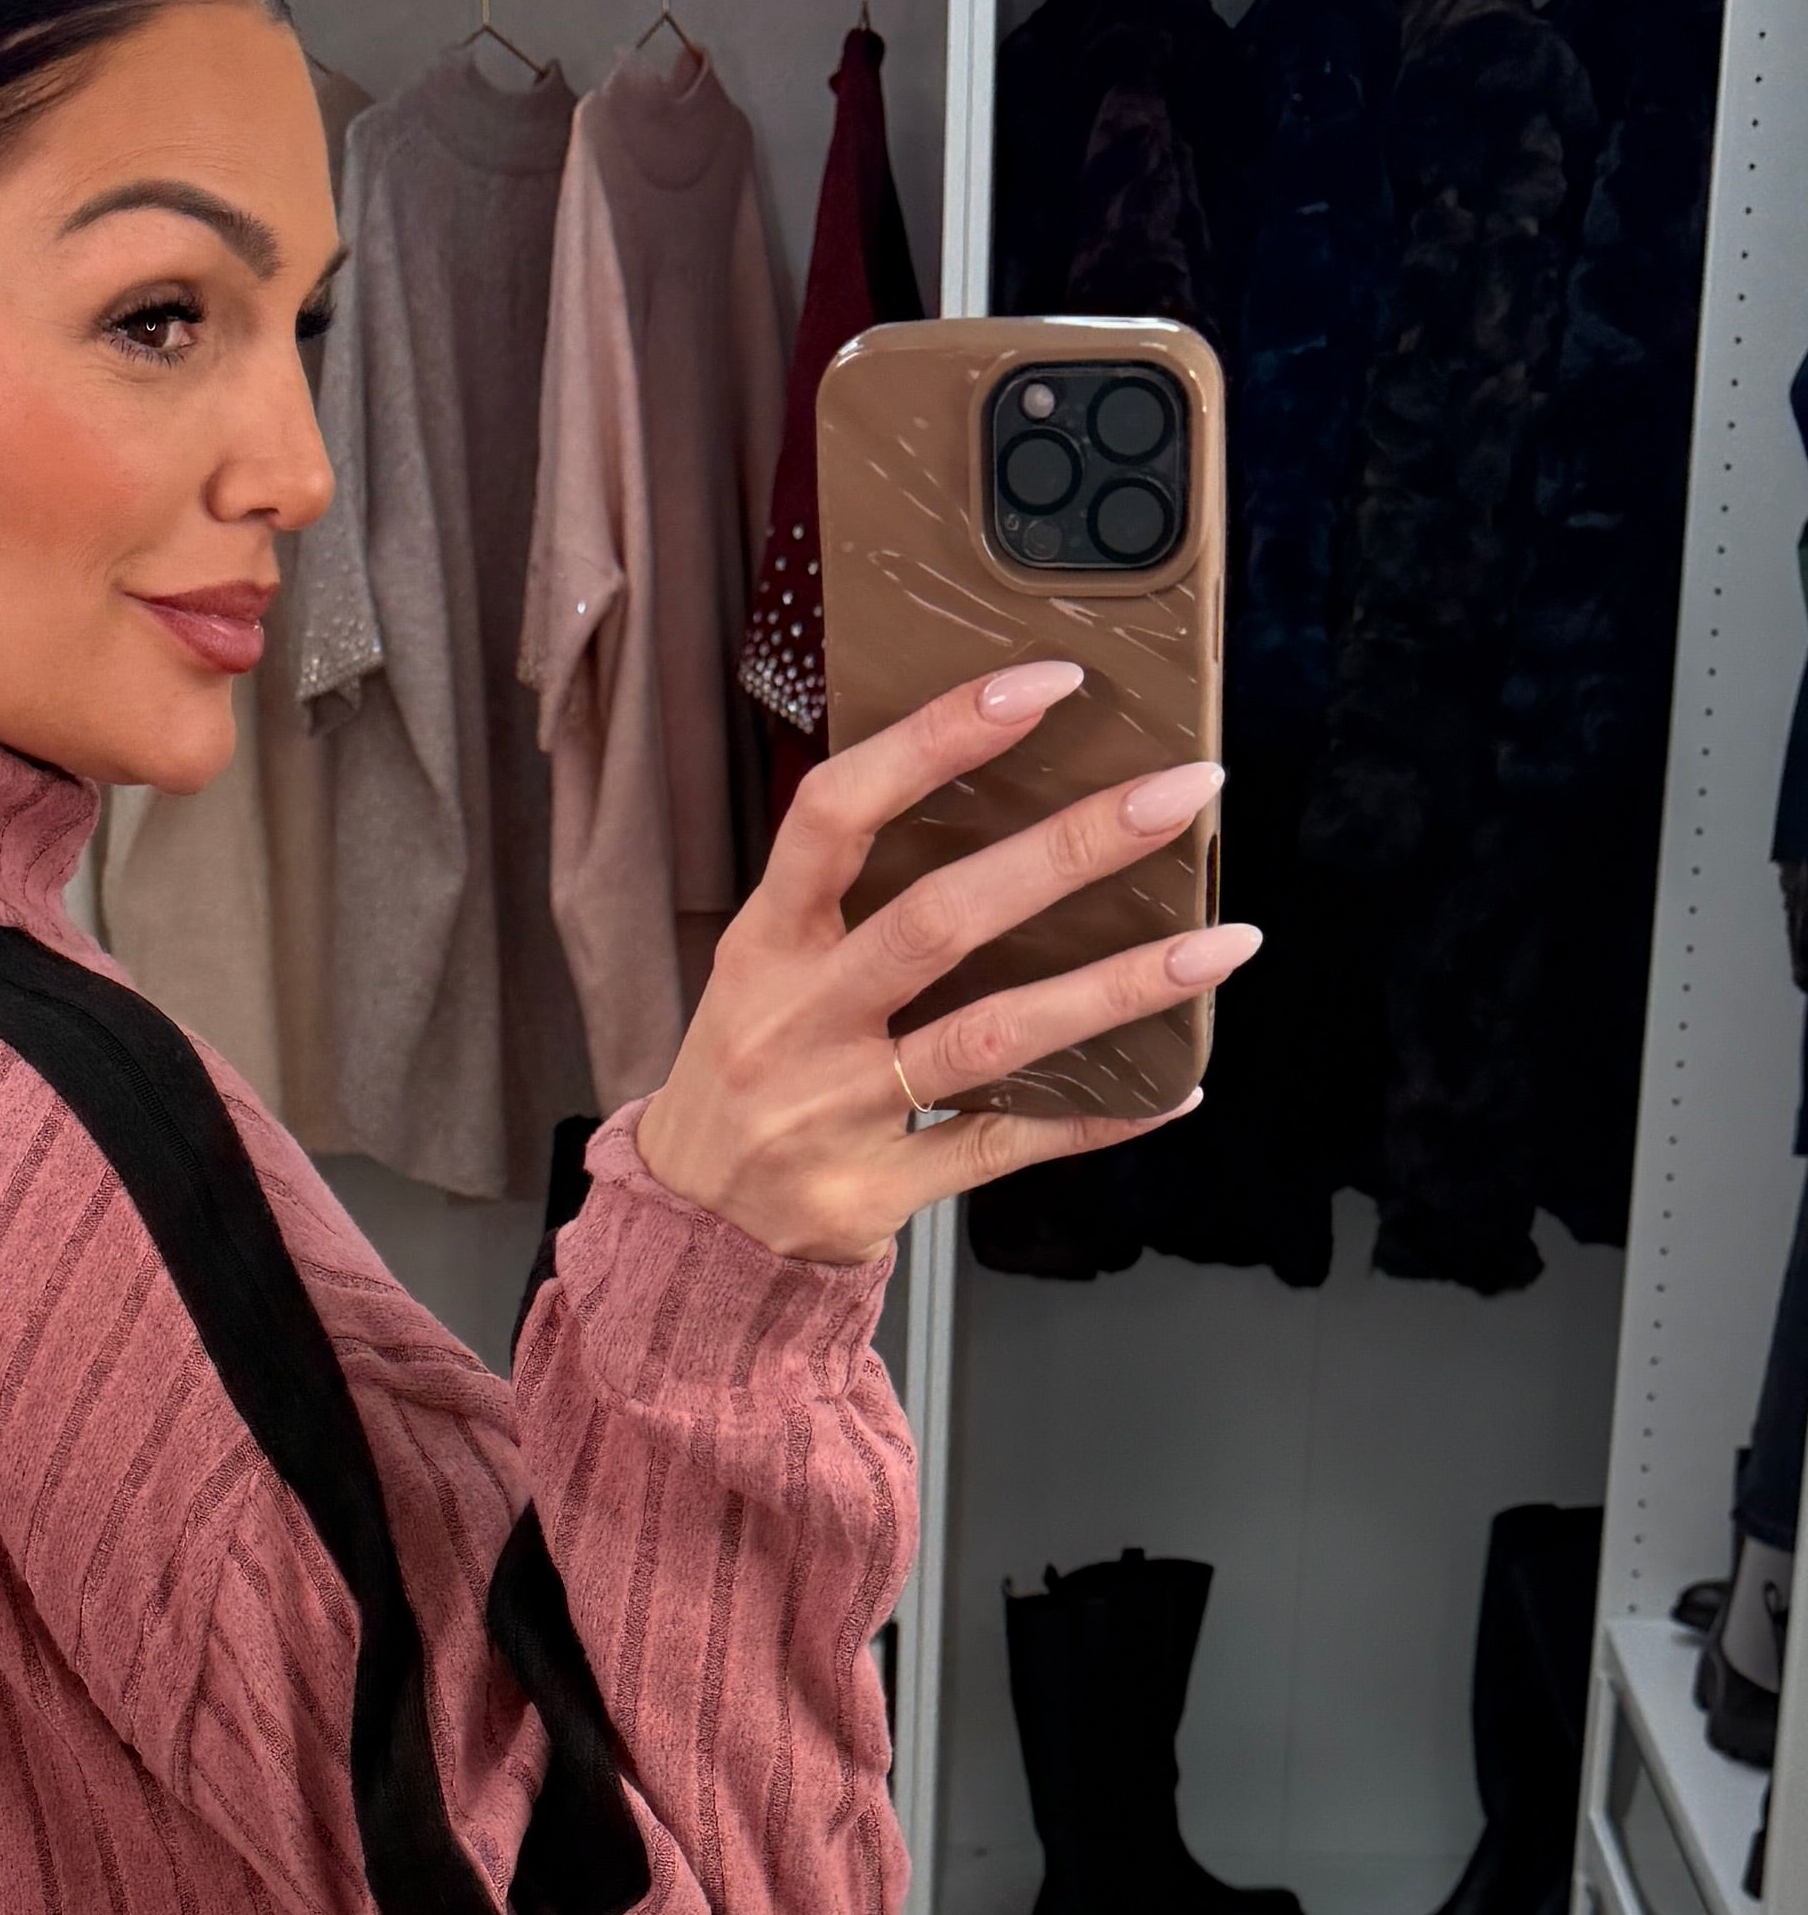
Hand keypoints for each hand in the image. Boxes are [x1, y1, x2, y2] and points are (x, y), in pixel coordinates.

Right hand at [633, 658, 1259, 1266]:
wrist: (694, 1229)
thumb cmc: (751, 1072)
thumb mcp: (765, 970)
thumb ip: (853, 898)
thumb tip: (999, 797)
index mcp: (767, 944)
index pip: (837, 814)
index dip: (934, 740)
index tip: (1039, 684)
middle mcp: (798, 1020)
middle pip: (939, 919)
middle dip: (1069, 849)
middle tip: (1179, 793)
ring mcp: (838, 1110)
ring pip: (992, 1035)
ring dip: (1119, 988)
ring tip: (1220, 944)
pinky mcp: (877, 1190)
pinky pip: (1005, 1145)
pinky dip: (1095, 1118)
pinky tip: (1170, 1088)